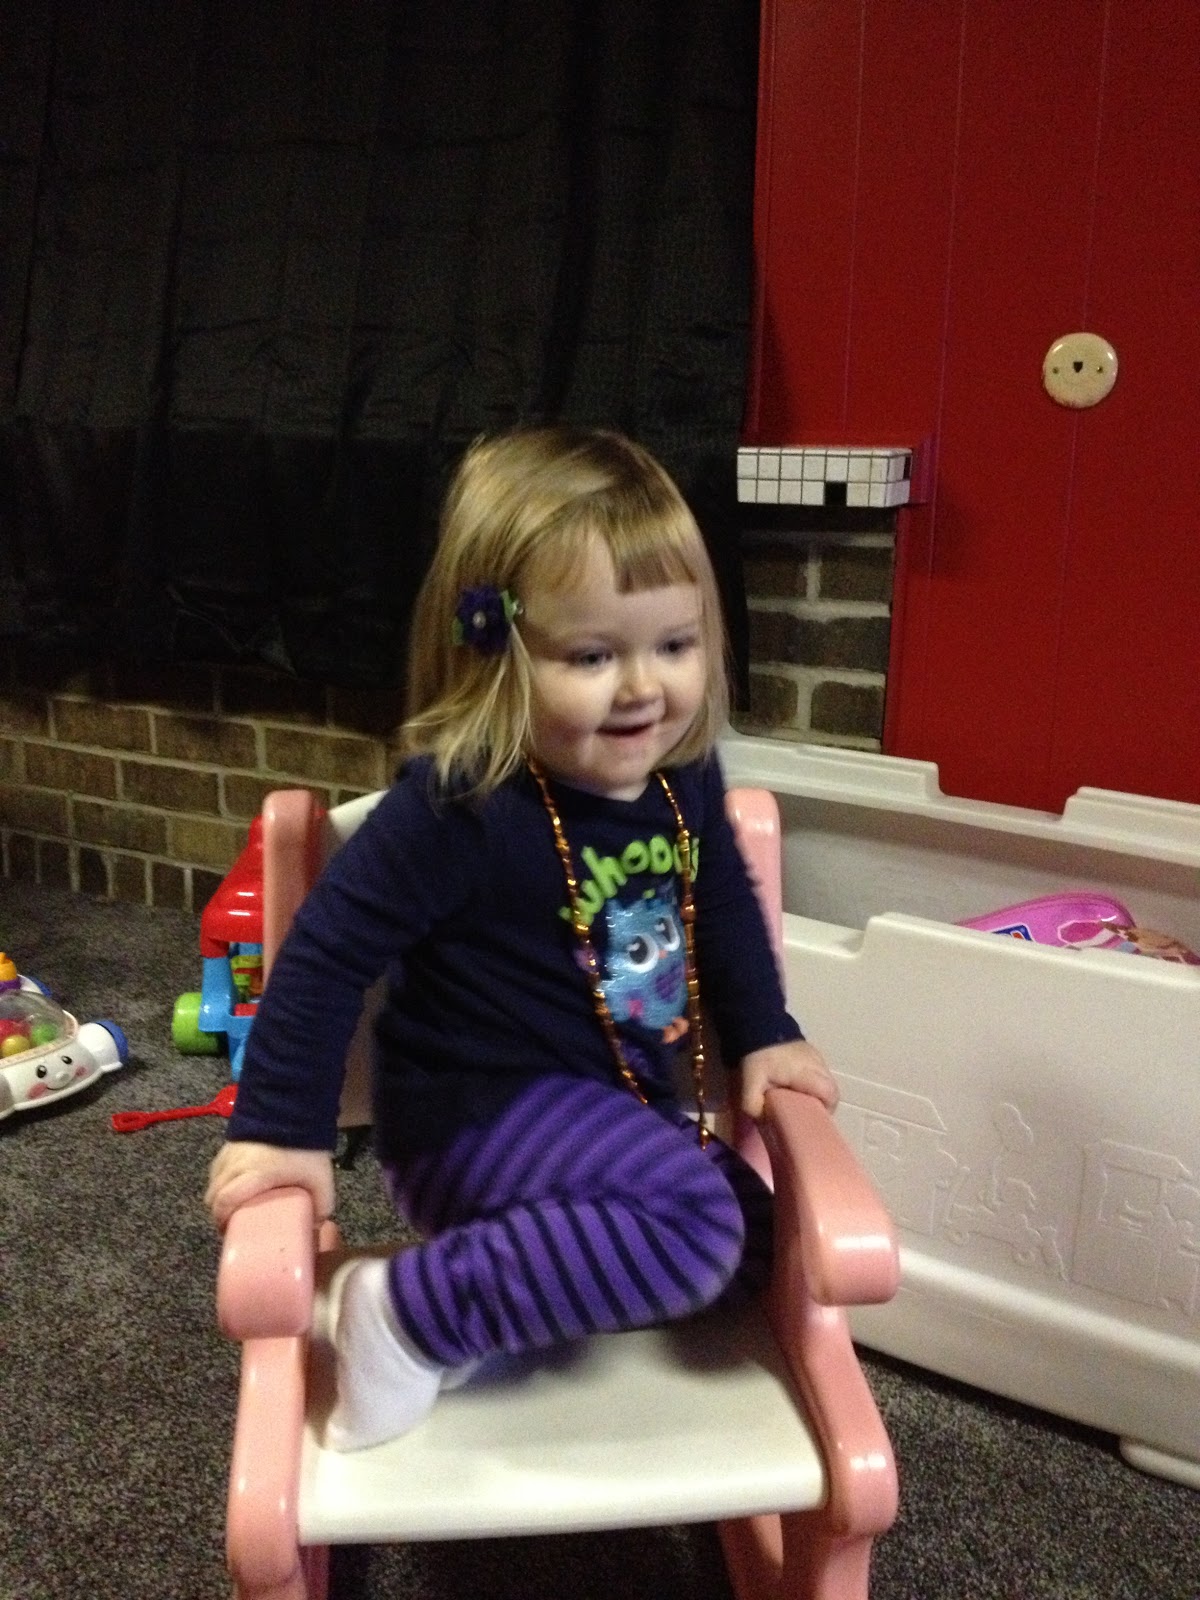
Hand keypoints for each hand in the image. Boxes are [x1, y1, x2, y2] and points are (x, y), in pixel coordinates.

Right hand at [205, 1140, 334, 1230]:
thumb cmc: (305, 1147)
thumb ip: (322, 1203)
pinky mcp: (230, 1143)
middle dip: (218, 1211)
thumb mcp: (320, 1177)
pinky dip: (220, 1179)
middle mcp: (235, 1165)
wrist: (296, 1107)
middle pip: (213, 1194)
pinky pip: (216, 1167)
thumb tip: (317, 1225)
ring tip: (232, 1205)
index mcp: (253, 1175)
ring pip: (212, 1180)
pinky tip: (232, 1184)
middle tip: (232, 1222)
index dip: (221, 1220)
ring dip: (218, 1195)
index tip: (228, 1233)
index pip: (224, 1202)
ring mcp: (230, 1152)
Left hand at [739, 1038, 838, 1119]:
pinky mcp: (811, 1051)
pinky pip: (819, 1071)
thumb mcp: (750, 1083)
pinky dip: (813, 1081)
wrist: (756, 1024)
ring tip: (800, 1099)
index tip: (814, 1118)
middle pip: (831, 1089)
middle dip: (822, 1103)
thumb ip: (753, 1105)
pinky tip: (797, 1085)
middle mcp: (817, 1063)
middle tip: (805, 1112)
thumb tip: (764, 1120)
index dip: (827, 1109)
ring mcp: (816, 1055)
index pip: (830, 1094)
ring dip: (817, 1092)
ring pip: (826, 1080)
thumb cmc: (757, 1056)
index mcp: (806, 1073)